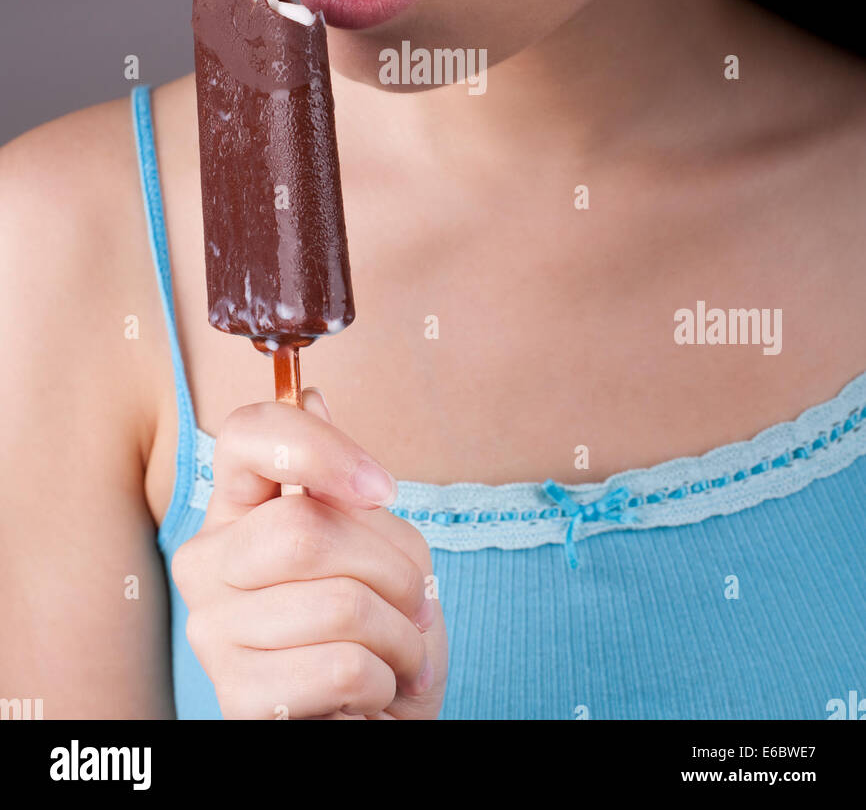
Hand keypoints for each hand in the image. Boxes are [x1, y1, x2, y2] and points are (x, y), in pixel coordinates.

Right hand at [172, 389, 447, 718]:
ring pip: (338, 602)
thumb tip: (310, 394)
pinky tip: (374, 690)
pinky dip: (386, 679)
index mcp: (239, 507)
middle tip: (416, 602)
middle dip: (392, 568)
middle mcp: (207, 561)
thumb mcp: (383, 544)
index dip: (318, 445)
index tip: (382, 488)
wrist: (383, 721)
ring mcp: (212, 631)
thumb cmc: (380, 630)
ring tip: (399, 654)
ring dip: (401, 633)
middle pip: (303, 528)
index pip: (247, 434)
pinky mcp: (238, 698)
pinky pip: (342, 666)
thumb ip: (347, 486)